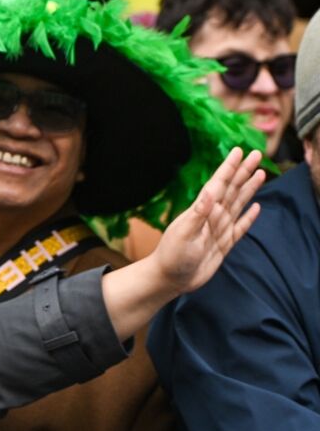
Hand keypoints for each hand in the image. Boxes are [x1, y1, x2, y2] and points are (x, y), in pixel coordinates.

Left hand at [150, 147, 262, 295]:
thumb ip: (199, 212)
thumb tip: (210, 191)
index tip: (239, 151)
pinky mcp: (224, 244)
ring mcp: (218, 230)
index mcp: (201, 211)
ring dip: (249, 189)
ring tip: (261, 174)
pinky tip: (256, 207)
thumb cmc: (172, 256)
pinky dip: (249, 218)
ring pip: (238, 204)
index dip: (229, 167)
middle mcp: (211, 217)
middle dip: (244, 172)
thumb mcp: (184, 233)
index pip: (218, 184)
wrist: (169, 280)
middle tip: (258, 154)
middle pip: (232, 189)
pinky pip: (240, 228)